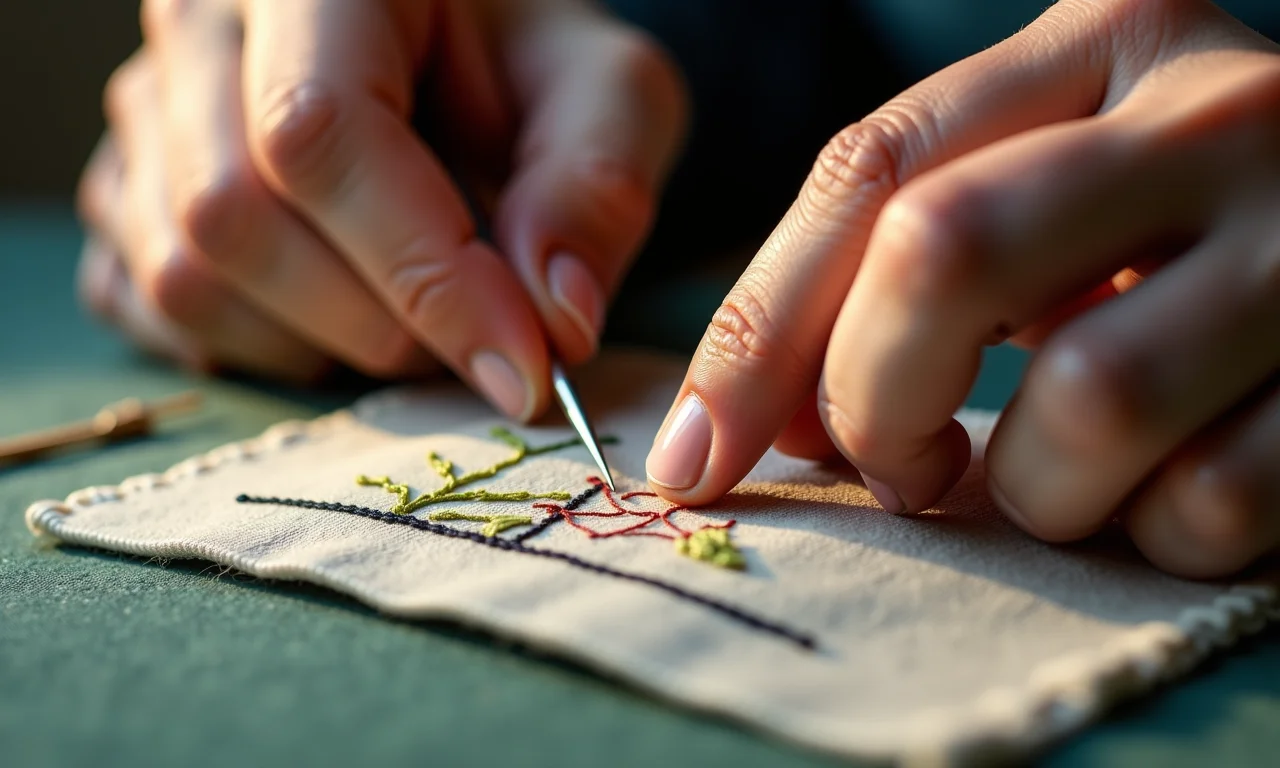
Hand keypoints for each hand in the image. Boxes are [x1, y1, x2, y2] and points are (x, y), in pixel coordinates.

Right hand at [78, 0, 685, 417]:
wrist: (463, 62)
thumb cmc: (529, 69)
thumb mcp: (607, 98)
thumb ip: (594, 189)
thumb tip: (558, 319)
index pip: (322, 134)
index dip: (424, 273)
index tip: (521, 367)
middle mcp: (201, 29)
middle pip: (233, 215)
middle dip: (379, 321)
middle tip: (478, 336)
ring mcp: (147, 113)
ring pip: (186, 276)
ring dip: (322, 344)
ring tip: (415, 316)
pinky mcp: (127, 190)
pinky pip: (153, 307)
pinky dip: (262, 349)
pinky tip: (338, 317)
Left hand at [647, 0, 1279, 577]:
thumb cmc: (1178, 232)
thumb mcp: (1042, 191)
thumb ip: (897, 264)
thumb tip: (748, 420)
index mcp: (1107, 39)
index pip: (868, 170)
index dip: (756, 330)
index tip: (694, 455)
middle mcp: (1218, 111)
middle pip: (943, 252)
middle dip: (877, 398)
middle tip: (898, 464)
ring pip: (1087, 402)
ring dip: (1031, 488)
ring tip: (1050, 476)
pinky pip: (1209, 502)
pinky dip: (1149, 533)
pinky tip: (1164, 490)